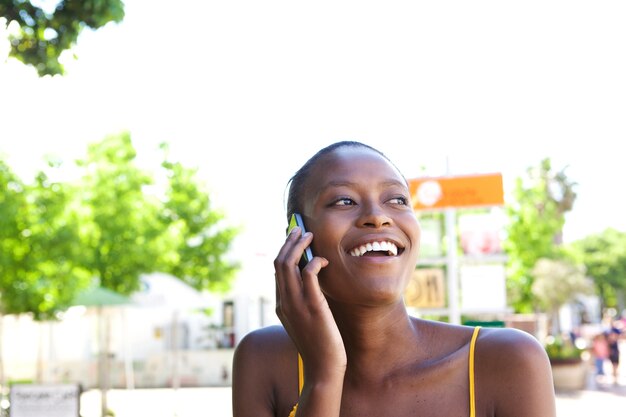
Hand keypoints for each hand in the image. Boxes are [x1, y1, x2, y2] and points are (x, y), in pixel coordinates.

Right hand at [274, 227, 346, 380]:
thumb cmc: (319, 345)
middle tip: (300, 230)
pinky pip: (308, 274)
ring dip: (299, 246)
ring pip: (288, 264)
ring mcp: (296, 304)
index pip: (277, 271)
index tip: (294, 239)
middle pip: (279, 262)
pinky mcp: (312, 306)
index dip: (285, 251)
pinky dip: (314, 262)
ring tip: (309, 236)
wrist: (323, 369)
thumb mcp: (306, 321)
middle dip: (288, 242)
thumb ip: (305, 302)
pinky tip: (323, 260)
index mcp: (281, 305)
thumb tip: (313, 280)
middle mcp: (284, 302)